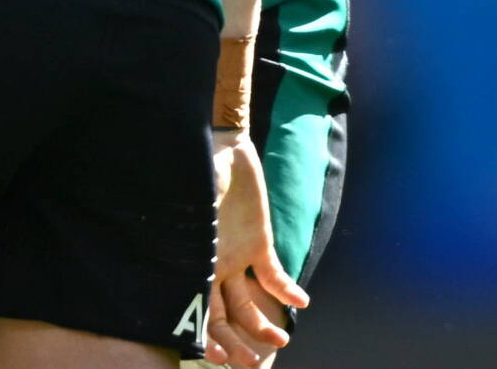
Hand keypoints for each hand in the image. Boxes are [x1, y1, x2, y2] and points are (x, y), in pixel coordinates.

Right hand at [205, 131, 307, 366]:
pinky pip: (272, 275)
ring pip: (247, 305)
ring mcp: (237, 257)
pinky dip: (287, 291)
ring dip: (262, 325)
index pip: (195, 309)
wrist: (224, 149)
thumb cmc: (202, 173)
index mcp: (195, 261)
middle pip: (222, 317)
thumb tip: (196, 253)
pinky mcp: (258, 244)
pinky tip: (301, 302)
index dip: (203, 336)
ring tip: (281, 339)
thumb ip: (197, 230)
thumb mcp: (196, 202)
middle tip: (251, 363)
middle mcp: (214, 266)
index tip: (216, 358)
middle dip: (235, 344)